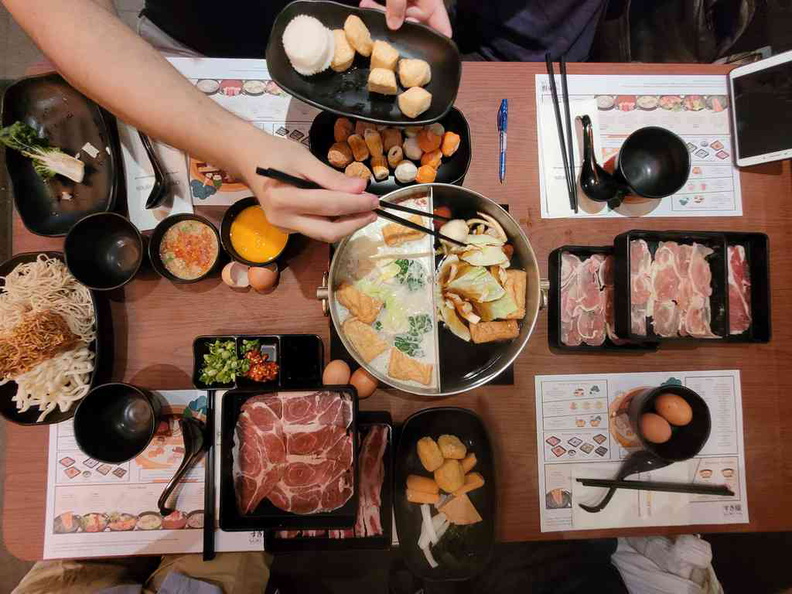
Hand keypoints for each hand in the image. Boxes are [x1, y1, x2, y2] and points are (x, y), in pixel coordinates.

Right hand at [236, 132, 377, 242]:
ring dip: (347, 225)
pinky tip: (346, 212)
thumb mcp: (304, 159)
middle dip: (355, 223)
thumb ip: (332, 177)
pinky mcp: (287, 229)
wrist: (247, 159)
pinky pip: (316, 230)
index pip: (329, 206)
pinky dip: (335, 223)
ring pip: (324, 234)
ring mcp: (284, 227)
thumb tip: (360, 188)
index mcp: (284, 200)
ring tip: (365, 212)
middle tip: (374, 210)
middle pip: (328, 231)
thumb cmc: (275, 153)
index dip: (355, 204)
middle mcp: (282, 219)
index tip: (374, 199)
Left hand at [359, 0, 451, 36]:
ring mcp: (406, 1)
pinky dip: (375, 8)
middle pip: (416, 27)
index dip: (438, 43)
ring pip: (396, 19)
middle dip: (400, 30)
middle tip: (386, 29)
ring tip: (368, 7)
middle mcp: (421, 4)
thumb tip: (394, 26)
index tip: (428, 56)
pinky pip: (385, 10)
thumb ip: (397, 4)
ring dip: (382, 17)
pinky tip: (366, 4)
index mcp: (431, 2)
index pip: (442, 28)